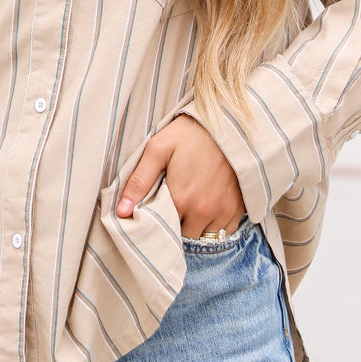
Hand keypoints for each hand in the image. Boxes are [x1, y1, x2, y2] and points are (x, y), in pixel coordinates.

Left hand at [116, 114, 244, 237]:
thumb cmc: (189, 134)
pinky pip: (224, 232)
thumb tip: (121, 212)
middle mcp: (203, 212)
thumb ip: (138, 182)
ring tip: (191, 206)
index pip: (162, 230)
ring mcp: (223, 212)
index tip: (157, 212)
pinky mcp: (238, 209)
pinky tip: (209, 207)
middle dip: (177, 225)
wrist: (227, 124)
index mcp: (180, 199)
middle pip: (183, 236)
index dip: (158, 222)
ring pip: (204, 237)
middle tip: (174, 206)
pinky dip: (215, 225)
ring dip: (196, 227)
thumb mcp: (157, 149)